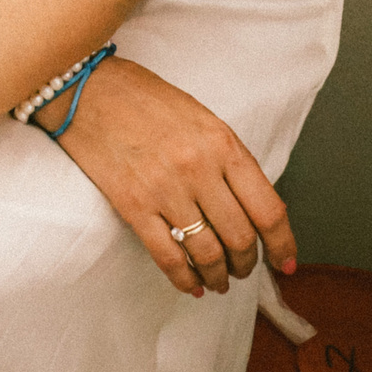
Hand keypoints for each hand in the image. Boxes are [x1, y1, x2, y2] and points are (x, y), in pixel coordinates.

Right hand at [43, 56, 295, 296]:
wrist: (86, 87)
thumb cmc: (143, 98)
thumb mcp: (200, 118)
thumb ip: (227, 159)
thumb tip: (251, 207)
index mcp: (222, 143)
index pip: (268, 209)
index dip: (282, 243)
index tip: (285, 260)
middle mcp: (199, 168)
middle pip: (241, 237)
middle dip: (247, 262)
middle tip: (244, 268)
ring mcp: (165, 189)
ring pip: (208, 253)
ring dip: (219, 276)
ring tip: (218, 281)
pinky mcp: (133, 205)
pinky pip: (168, 256)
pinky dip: (184, 278)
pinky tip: (190, 283)